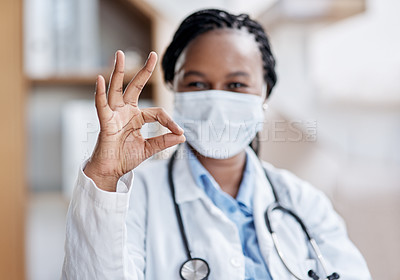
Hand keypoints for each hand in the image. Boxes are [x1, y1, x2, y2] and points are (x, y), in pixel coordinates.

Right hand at [84, 51, 184, 190]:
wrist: (112, 171)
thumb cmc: (126, 158)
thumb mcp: (150, 148)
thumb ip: (164, 141)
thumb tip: (183, 136)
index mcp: (137, 117)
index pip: (157, 112)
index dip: (170, 121)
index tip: (180, 132)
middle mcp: (126, 112)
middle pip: (135, 87)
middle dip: (144, 71)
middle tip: (153, 55)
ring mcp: (115, 115)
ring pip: (117, 89)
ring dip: (117, 72)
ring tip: (119, 54)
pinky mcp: (105, 122)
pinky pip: (101, 106)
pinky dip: (100, 93)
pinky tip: (101, 79)